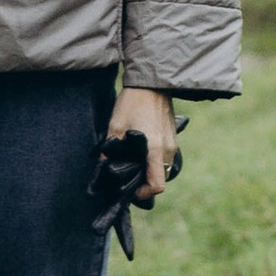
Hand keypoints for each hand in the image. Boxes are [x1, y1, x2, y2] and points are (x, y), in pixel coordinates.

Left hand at [108, 85, 178, 204]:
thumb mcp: (115, 125)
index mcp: (155, 149)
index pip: (157, 185)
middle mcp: (168, 149)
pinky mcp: (173, 137)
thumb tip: (102, 164)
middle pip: (161, 179)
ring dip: (151, 172)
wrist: (152, 82)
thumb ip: (109, 148)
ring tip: (134, 165)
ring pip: (165, 169)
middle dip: (145, 184)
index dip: (143, 193)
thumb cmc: (133, 102)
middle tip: (128, 178)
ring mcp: (173, 143)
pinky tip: (141, 153)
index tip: (130, 190)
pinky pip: (166, 158)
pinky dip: (155, 162)